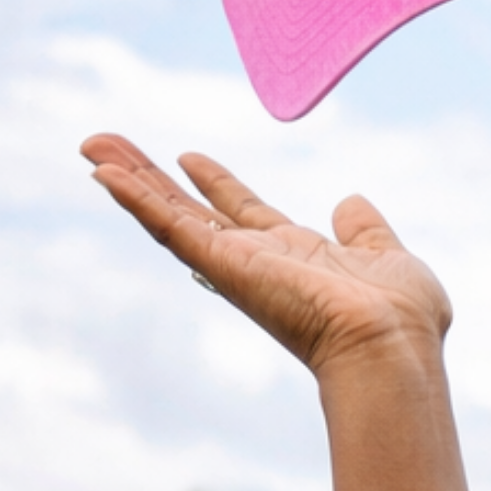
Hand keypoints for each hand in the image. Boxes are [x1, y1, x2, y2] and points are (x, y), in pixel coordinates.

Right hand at [82, 138, 450, 378]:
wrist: (392, 343)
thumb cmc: (399, 316)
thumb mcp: (386, 255)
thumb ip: (366, 230)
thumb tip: (350, 200)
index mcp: (295, 255)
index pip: (243, 212)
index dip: (216, 183)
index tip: (187, 156)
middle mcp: (256, 260)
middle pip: (189, 210)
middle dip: (150, 178)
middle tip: (109, 147)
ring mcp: (235, 264)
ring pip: (168, 215)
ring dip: (130, 179)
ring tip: (91, 146)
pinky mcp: (223, 265)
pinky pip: (170, 228)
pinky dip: (135, 200)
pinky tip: (104, 174)